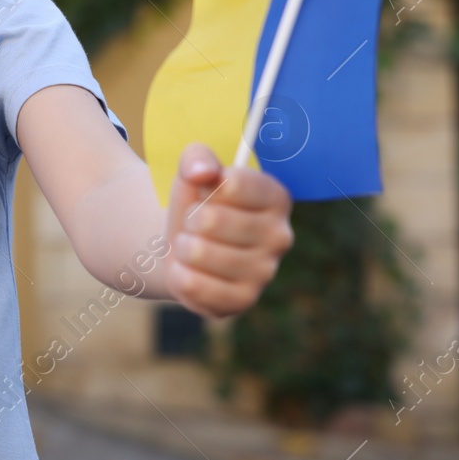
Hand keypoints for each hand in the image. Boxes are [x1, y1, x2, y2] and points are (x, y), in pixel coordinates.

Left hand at [161, 142, 293, 317]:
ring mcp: (264, 272)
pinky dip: (179, 274)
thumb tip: (200, 170)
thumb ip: (196, 158)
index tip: (206, 188)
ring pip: (198, 253)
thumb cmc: (196, 201)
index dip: (207, 185)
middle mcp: (280, 236)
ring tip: (190, 245)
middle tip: (195, 221)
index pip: (233, 184)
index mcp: (275, 198)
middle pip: (212, 219)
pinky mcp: (242, 301)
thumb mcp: (193, 171)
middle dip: (190, 217)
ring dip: (182, 246)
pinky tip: (188, 270)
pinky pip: (193, 285)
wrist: (185, 244)